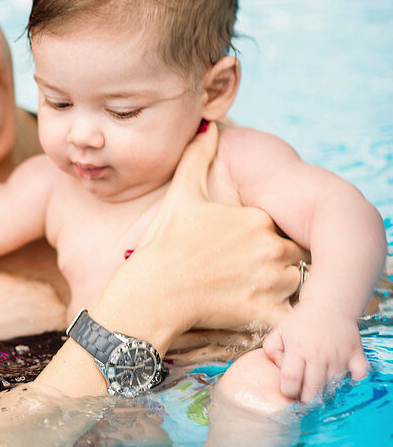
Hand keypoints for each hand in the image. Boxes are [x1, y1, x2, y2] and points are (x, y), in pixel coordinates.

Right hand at [119, 123, 305, 333]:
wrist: (152, 292)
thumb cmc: (164, 244)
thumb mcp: (181, 195)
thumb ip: (198, 158)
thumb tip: (209, 127)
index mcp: (256, 219)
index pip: (277, 227)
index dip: (262, 239)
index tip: (238, 250)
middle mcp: (269, 246)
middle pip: (291, 254)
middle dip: (275, 263)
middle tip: (243, 274)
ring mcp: (269, 281)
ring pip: (294, 282)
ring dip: (280, 288)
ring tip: (246, 293)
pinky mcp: (263, 311)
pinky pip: (289, 315)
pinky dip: (283, 319)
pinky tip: (260, 316)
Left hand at [262, 300, 368, 401]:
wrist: (329, 304)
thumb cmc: (301, 321)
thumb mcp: (279, 332)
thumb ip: (271, 352)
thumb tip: (278, 371)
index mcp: (297, 349)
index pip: (291, 380)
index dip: (288, 391)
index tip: (289, 390)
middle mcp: (318, 354)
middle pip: (312, 389)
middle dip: (306, 397)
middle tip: (304, 394)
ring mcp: (339, 355)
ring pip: (332, 385)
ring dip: (325, 389)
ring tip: (319, 382)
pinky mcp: (356, 354)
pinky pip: (359, 375)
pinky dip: (353, 379)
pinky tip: (343, 377)